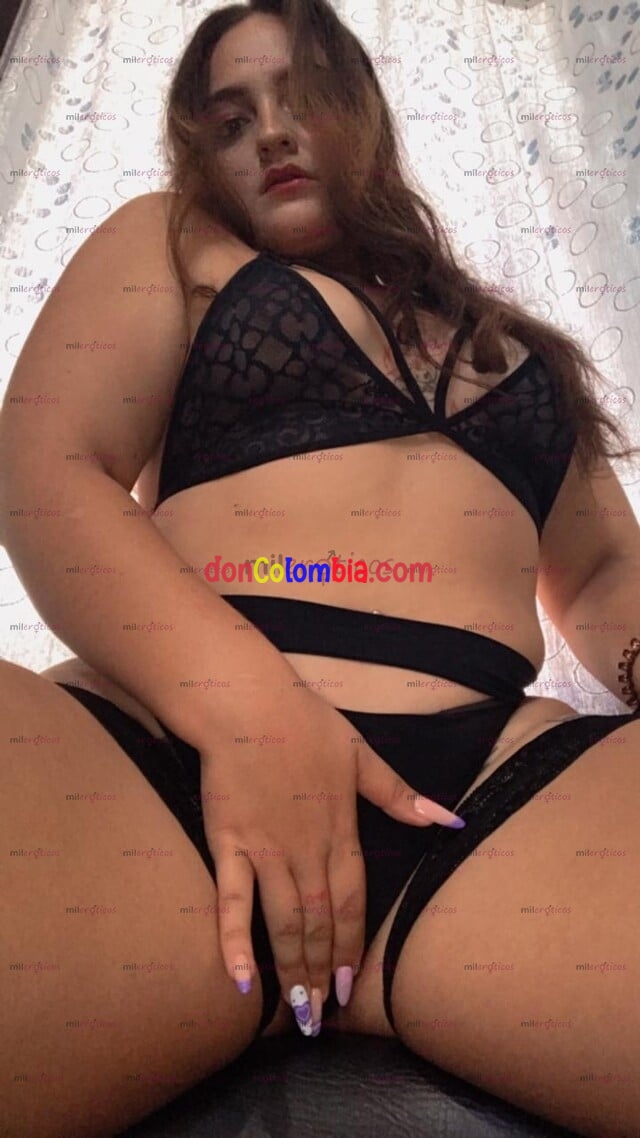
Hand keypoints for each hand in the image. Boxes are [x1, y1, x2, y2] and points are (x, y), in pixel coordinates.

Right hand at [198, 684, 463, 1035]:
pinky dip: (234, 943)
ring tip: (295, 1014)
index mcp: (341, 833)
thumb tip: (449, 818)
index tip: (352, 986)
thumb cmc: (305, 725)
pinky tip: (239, 982)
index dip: (353, 948)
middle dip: (322, 975)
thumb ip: (400, 795)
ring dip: (292, 971)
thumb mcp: (362, 755)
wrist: (247, 704)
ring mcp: (266, 852)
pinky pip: (232, 901)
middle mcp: (307, 852)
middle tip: (319, 1021)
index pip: (353, 904)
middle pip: (319, 925)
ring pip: (284, 923)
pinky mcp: (229, 845)